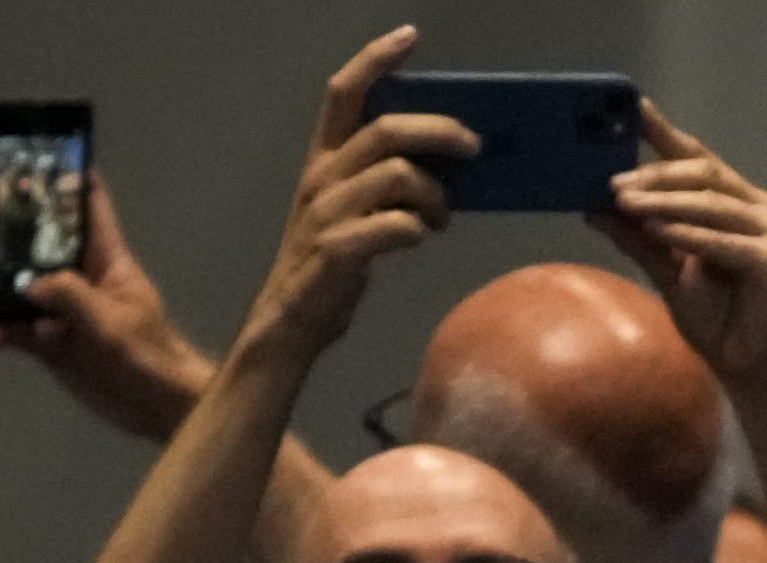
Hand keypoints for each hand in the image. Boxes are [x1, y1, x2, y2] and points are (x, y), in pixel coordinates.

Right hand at [0, 175, 210, 440]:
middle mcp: (78, 277)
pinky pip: (13, 328)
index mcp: (105, 260)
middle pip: (30, 245)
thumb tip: (28, 284)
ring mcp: (60, 310)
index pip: (88, 207)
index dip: (65, 179)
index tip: (29, 163)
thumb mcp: (113, 323)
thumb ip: (71, 296)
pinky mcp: (50, 342)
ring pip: (13, 287)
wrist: (157, 407)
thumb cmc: (150, 357)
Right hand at [239, 27, 475, 360]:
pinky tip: (418, 238)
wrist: (293, 321)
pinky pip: (393, 226)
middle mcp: (322, 178)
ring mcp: (327, 214)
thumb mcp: (358, 211)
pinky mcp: (336, 251)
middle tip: (474, 147)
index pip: (346, 93)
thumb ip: (390, 182)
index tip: (410, 37)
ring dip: (434, 194)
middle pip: (386, 129)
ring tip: (442, 218)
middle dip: (439, 131)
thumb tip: (450, 163)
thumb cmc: (334, 264)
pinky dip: (416, 229)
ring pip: (396, 175)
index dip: (376, 60)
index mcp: (325, 160)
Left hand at [595, 101, 766, 392]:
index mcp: (737, 203)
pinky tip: (661, 230)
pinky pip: (726, 243)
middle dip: (656, 176)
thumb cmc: (716, 321)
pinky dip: (692, 236)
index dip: (666, 134)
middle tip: (615, 181)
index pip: (698, 160)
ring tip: (628, 203)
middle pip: (704, 175)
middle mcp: (760, 209)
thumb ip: (638, 238)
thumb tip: (594, 205)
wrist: (750, 369)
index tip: (634, 109)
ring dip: (666, 203)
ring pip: (712, 205)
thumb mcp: (666, 271)